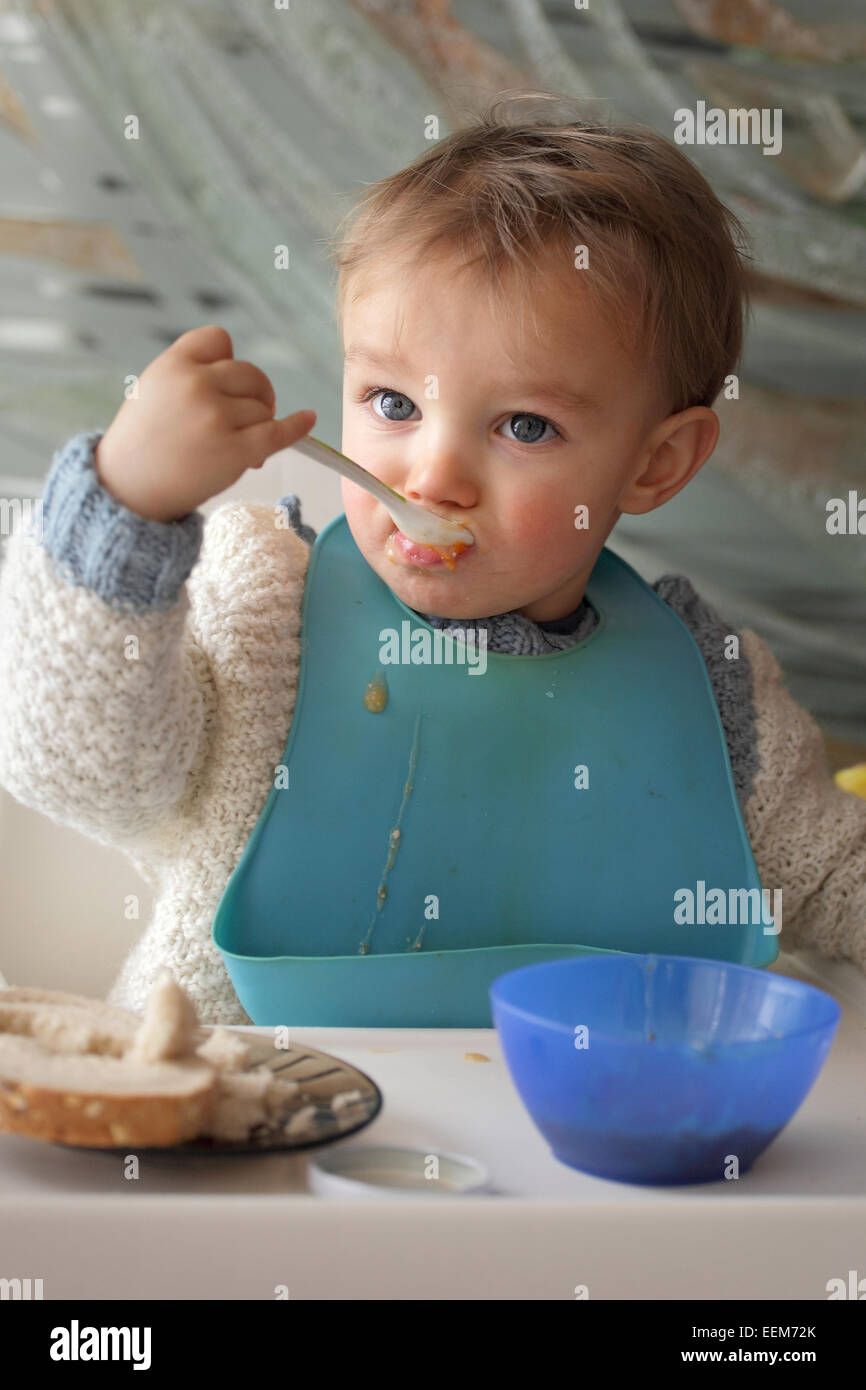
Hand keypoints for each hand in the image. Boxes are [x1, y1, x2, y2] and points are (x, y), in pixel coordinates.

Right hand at [94, 324, 315, 522]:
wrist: (127, 490)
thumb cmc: (144, 442)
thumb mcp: (154, 389)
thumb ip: (193, 374)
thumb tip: (250, 385)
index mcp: (173, 364)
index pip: (220, 339)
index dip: (227, 361)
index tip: (222, 384)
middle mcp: (195, 385)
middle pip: (250, 373)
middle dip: (253, 395)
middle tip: (241, 421)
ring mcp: (216, 417)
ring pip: (262, 408)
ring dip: (256, 425)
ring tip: (232, 446)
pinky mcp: (234, 450)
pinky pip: (279, 432)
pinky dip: (297, 426)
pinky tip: (308, 419)